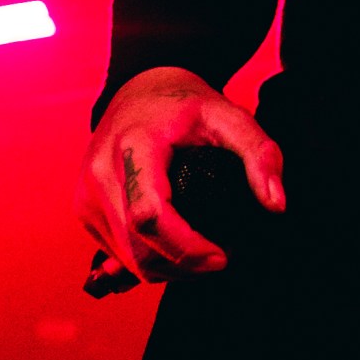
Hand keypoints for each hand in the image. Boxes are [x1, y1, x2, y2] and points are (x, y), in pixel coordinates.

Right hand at [75, 66, 285, 291]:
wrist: (139, 89)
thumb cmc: (185, 104)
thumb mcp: (229, 115)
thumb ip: (259, 154)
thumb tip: (276, 205)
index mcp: (134, 145)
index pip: (150, 215)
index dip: (186, 248)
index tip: (222, 256)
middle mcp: (101, 172)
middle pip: (138, 247)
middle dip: (183, 267)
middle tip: (220, 259)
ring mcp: (86, 194)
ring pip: (126, 259)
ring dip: (166, 269)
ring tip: (201, 254)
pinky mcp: (83, 209)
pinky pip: (116, 253)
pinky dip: (146, 260)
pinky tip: (174, 248)